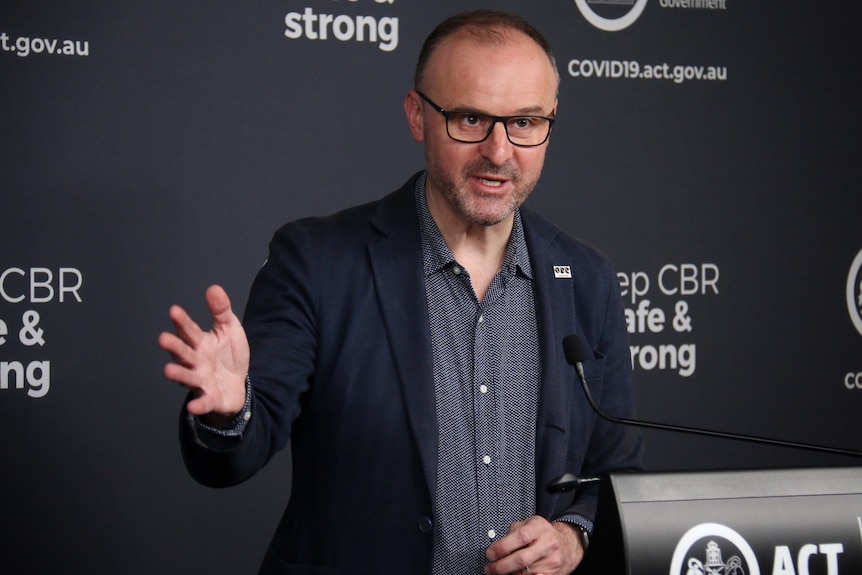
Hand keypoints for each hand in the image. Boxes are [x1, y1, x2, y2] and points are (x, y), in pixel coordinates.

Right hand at [159, 285, 249, 423]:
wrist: (238, 385)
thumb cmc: (228, 355)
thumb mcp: (228, 330)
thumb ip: (221, 311)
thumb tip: (213, 288)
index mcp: (200, 343)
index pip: (189, 331)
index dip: (182, 321)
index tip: (174, 311)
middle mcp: (196, 361)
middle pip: (183, 353)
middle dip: (174, 346)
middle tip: (163, 338)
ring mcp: (201, 380)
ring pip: (187, 377)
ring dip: (178, 374)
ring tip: (167, 370)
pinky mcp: (210, 398)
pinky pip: (203, 402)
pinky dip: (198, 404)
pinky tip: (193, 406)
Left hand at [484, 516, 583, 574]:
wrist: (566, 544)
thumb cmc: (542, 534)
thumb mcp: (528, 524)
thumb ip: (512, 532)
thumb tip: (496, 546)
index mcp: (539, 528)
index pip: (520, 537)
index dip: (502, 547)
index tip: (490, 553)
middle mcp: (548, 544)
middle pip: (521, 559)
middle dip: (501, 566)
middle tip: (490, 568)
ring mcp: (552, 561)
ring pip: (525, 573)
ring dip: (508, 574)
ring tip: (500, 572)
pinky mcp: (553, 574)